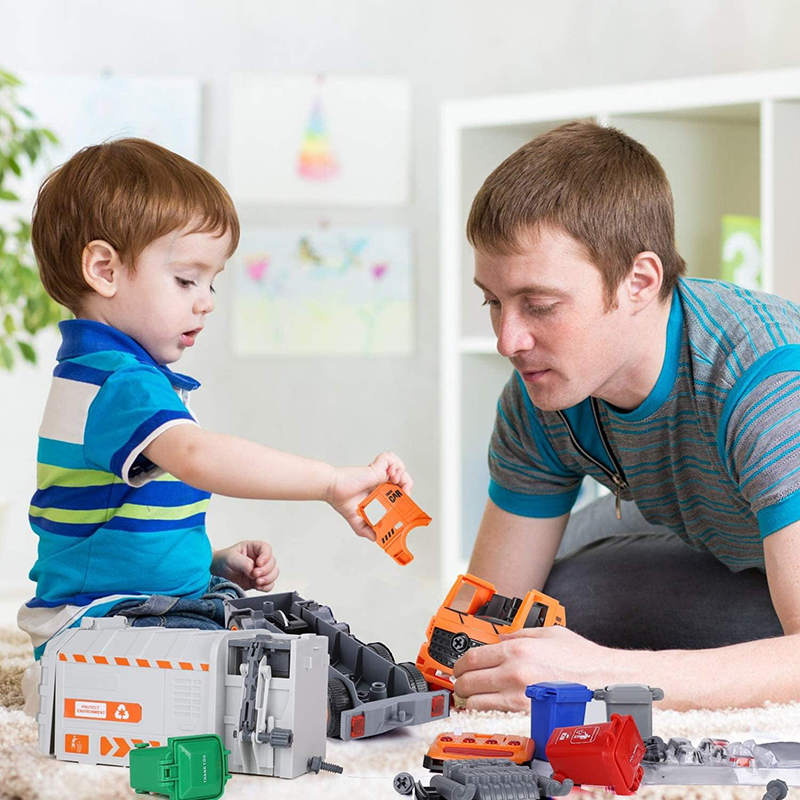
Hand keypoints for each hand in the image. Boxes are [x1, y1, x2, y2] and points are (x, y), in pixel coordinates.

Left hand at [211, 540, 278, 590]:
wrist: (216, 572)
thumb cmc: (223, 560)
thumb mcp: (231, 558)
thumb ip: (244, 563)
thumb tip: (253, 570)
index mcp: (254, 548)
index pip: (266, 549)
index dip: (266, 557)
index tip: (258, 564)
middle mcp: (259, 558)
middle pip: (272, 563)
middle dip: (266, 570)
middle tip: (254, 574)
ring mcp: (260, 570)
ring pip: (273, 573)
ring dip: (268, 579)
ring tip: (257, 582)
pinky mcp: (258, 581)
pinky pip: (269, 584)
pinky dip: (266, 586)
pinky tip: (257, 586)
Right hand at [326, 451, 412, 538]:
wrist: (333, 489)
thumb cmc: (342, 499)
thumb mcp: (356, 521)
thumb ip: (366, 530)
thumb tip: (376, 539)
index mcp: (379, 494)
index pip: (398, 494)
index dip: (404, 497)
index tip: (405, 504)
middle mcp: (380, 484)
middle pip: (403, 481)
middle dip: (407, 486)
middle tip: (403, 493)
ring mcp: (379, 474)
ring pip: (400, 469)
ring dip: (403, 475)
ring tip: (395, 481)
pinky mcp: (376, 466)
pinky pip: (391, 458)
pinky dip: (394, 464)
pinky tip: (390, 474)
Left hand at [452, 626, 609, 710]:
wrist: (604, 681)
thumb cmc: (581, 658)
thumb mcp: (547, 633)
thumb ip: (518, 635)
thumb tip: (499, 640)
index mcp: (516, 650)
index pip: (471, 658)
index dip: (459, 664)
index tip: (458, 667)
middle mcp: (514, 673)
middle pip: (468, 681)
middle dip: (460, 682)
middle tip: (461, 681)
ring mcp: (520, 698)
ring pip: (476, 702)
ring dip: (469, 699)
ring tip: (471, 696)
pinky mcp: (527, 716)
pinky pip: (494, 716)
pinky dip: (485, 712)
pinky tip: (487, 707)